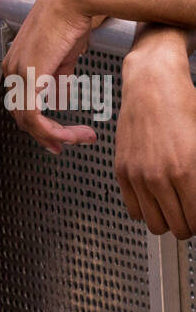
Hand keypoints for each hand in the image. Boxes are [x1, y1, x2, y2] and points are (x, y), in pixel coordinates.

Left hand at [2, 0, 101, 153]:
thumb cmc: (72, 18)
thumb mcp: (65, 53)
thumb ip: (59, 76)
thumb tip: (59, 95)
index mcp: (18, 63)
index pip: (22, 104)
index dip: (41, 125)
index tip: (62, 138)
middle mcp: (12, 69)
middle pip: (22, 118)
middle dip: (48, 135)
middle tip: (72, 143)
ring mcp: (18, 73)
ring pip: (28, 122)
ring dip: (57, 135)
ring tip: (83, 137)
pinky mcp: (29, 76)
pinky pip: (35, 118)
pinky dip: (55, 131)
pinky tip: (75, 133)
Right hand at [118, 30, 195, 238]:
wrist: (151, 83)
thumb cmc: (181, 103)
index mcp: (185, 170)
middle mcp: (158, 176)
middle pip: (178, 228)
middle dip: (189, 224)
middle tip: (191, 212)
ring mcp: (137, 175)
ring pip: (155, 225)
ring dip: (168, 221)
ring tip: (174, 208)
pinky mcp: (122, 170)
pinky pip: (133, 210)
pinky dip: (146, 211)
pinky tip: (155, 199)